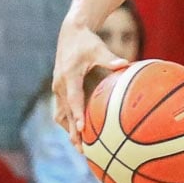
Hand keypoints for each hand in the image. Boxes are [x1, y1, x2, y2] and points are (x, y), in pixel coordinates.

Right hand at [52, 21, 129, 145]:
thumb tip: (125, 64)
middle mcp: (60, 84)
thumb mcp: (98, 48)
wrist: (71, 33)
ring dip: (68, 131)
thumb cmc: (88, 41)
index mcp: (69, 75)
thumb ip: (110, 59)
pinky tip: (79, 134)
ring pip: (60, 114)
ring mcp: (58, 88)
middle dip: (72, 131)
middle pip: (64, 113)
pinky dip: (68, 122)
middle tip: (82, 149)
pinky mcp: (60, 90)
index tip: (82, 128)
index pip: (73, 98)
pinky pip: (62, 110)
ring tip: (80, 148)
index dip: (77, 114)